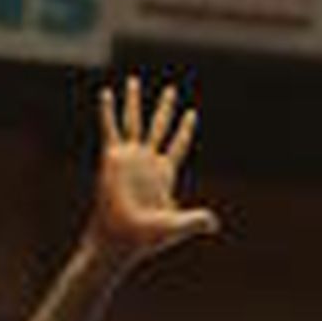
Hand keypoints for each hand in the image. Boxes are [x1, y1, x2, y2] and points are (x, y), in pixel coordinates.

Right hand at [89, 78, 218, 268]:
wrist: (118, 239)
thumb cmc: (144, 238)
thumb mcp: (175, 226)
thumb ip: (195, 221)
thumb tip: (214, 223)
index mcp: (163, 174)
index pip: (178, 145)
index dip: (185, 130)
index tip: (191, 113)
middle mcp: (147, 161)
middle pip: (159, 127)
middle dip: (165, 109)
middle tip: (171, 90)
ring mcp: (129, 157)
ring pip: (134, 121)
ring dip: (134, 101)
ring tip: (133, 81)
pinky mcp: (113, 157)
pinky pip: (110, 128)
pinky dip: (108, 111)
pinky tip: (107, 94)